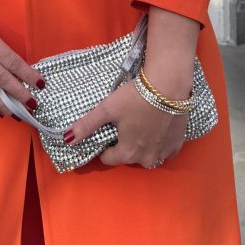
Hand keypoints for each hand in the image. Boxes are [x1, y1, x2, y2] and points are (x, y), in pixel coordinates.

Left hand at [64, 77, 187, 169]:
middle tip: (124, 125)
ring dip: (142, 146)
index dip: (104, 147)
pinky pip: (165, 151)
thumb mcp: (107, 108)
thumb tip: (66, 140)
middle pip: (129, 157)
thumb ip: (86, 125)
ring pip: (148, 156)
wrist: (169, 85)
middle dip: (124, 146)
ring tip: (140, 126)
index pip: (108, 159)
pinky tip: (157, 129)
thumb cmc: (135, 97)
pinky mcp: (177, 144)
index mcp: (127, 153)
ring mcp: (164, 153)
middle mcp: (146, 159)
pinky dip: (159, 144)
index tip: (106, 133)